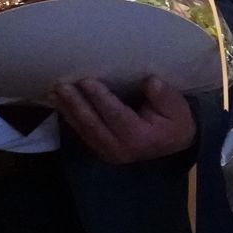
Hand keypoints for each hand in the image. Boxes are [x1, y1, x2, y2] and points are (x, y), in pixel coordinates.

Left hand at [51, 76, 196, 163]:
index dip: (100, 97)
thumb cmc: (176, 121)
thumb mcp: (177, 107)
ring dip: (67, 110)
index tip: (86, 80)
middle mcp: (119, 148)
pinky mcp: (101, 150)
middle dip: (75, 103)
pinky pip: (82, 133)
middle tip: (61, 85)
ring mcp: (108, 152)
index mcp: (139, 137)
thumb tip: (149, 81)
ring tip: (55, 91)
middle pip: (92, 124)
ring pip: (83, 130)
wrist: (176, 144)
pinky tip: (60, 104)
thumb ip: (164, 95)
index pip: (115, 114)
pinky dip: (70, 118)